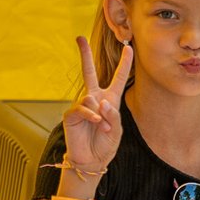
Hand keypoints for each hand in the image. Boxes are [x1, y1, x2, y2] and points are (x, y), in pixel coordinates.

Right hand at [62, 36, 133, 173]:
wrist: (91, 160)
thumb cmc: (105, 145)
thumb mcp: (117, 129)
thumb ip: (112, 114)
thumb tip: (99, 101)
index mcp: (109, 100)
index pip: (118, 78)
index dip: (124, 63)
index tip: (128, 47)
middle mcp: (94, 98)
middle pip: (89, 72)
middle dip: (84, 55)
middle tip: (79, 38)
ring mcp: (82, 105)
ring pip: (90, 97)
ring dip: (100, 113)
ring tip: (102, 127)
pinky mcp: (71, 114)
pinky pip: (82, 107)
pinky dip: (91, 115)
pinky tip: (96, 123)